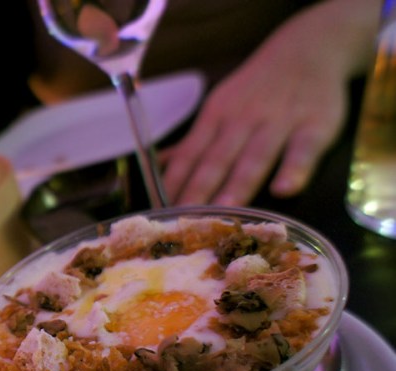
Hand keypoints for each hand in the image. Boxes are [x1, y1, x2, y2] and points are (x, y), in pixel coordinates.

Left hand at [161, 0, 377, 205]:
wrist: (308, 48)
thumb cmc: (255, 89)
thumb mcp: (218, 107)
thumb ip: (192, 142)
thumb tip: (157, 167)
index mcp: (215, 117)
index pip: (189, 154)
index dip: (174, 183)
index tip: (161, 212)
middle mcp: (242, 120)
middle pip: (217, 159)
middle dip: (199, 190)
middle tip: (186, 221)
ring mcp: (279, 122)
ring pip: (255, 157)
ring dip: (239, 184)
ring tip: (224, 211)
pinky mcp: (315, 125)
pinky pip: (303, 149)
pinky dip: (294, 168)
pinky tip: (284, 190)